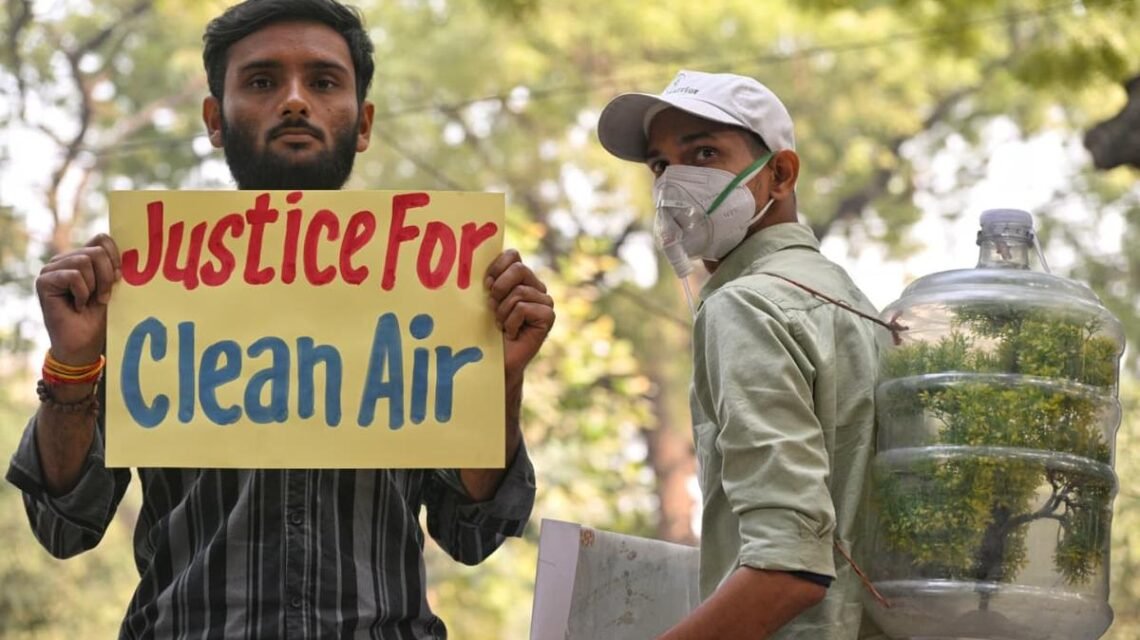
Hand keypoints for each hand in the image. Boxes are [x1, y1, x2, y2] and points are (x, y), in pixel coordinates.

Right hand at [35, 234, 120, 365]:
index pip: (103, 239)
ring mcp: (52, 268)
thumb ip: (115, 267)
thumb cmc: (101, 317)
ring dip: (94, 286)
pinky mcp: (44, 280)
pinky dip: (81, 293)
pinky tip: (77, 306)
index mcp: (83, 257)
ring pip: (85, 260)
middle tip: (103, 297)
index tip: (118, 278)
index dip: (115, 257)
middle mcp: (66, 259)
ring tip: (88, 302)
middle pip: (97, 250)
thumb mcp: (114, 287)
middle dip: (107, 277)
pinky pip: (73, 275)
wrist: (85, 344)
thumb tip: (130, 249)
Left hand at [485, 249, 554, 384]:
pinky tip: (511, 333)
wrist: (496, 361)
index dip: (496, 266)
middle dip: (499, 287)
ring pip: (519, 292)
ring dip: (502, 311)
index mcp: (520, 278)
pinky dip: (511, 322)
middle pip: (519, 268)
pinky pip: (523, 308)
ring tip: (502, 325)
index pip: (513, 255)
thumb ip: (488, 280)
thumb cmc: (486, 330)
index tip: (485, 284)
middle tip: (492, 305)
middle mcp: (535, 286)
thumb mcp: (484, 300)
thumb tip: (477, 262)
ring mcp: (544, 301)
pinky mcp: (548, 316)